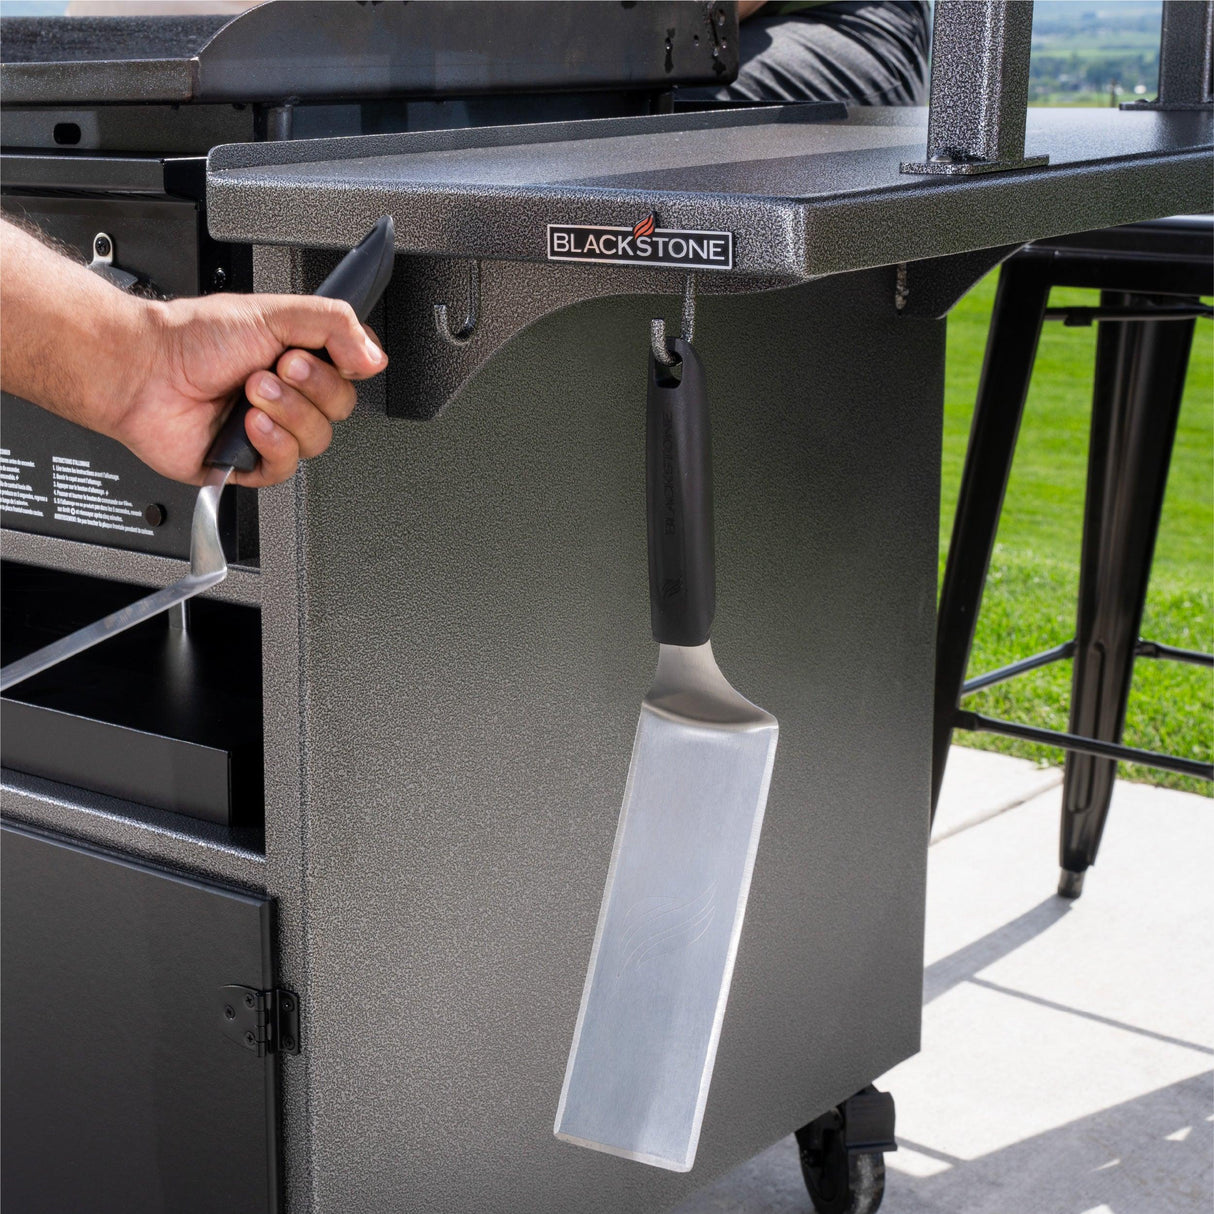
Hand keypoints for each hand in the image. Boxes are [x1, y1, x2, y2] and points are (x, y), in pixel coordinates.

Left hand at [116, 292, 387, 487]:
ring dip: (287, 413)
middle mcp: (288, 395)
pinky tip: (249, 425)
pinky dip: (272, 444)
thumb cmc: (190, 339)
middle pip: (340, 409)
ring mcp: (270, 430)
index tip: (312, 352)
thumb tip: (375, 357)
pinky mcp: (250, 464)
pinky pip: (286, 468)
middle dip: (309, 388)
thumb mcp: (274, 311)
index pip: (352, 372)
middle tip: (274, 368)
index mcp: (297, 357)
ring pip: (317, 440)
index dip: (342, 367)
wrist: (144, 372)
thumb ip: (335, 324)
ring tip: (251, 393)